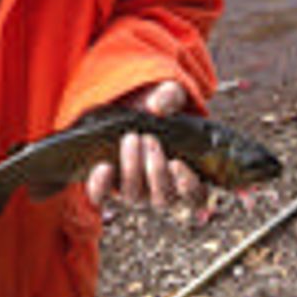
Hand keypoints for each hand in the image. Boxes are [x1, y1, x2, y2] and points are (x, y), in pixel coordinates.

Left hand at [85, 80, 206, 209]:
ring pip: (134, 197)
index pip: (194, 197)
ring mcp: (134, 191)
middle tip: (148, 139)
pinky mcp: (107, 187)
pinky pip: (103, 196)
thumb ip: (169, 96)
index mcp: (184, 175)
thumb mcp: (164, 97)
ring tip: (130, 139)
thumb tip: (158, 105)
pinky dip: (102, 185)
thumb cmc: (152, 109)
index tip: (176, 163)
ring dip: (132, 169)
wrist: (123, 109)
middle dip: (155, 170)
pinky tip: (104, 167)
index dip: (187, 186)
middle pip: (162, 199)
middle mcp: (160, 191)